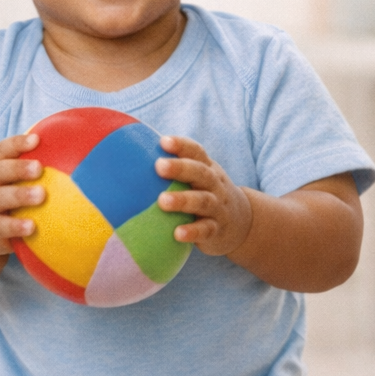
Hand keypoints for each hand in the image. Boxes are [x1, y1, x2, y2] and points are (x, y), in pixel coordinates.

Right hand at [0, 132, 44, 255]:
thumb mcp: (9, 180)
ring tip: (40, 195)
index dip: (16, 144)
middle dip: (17, 168)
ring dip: (18, 195)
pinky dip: (15, 226)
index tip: (36, 140)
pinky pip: (0, 226)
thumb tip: (71, 149)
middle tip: (38, 168)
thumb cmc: (5, 197)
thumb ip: (31, 166)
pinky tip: (32, 227)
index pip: (0, 150)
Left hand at [155, 136, 252, 255]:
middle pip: (200, 173)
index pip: (197, 152)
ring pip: (203, 201)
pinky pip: (206, 230)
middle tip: (159, 166)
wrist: (243, 223)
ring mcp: (218, 208)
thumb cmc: (206, 195)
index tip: (163, 141)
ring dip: (183, 200)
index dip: (182, 146)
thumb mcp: (197, 180)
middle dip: (180, 168)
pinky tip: (177, 234)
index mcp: (207, 169)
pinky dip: (193, 231)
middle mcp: (214, 185)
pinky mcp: (217, 230)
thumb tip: (131, 157)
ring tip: (162, 201)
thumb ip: (174, 171)